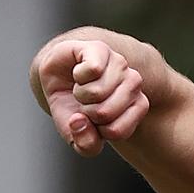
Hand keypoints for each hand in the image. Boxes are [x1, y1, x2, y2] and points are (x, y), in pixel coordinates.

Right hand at [32, 39, 149, 156]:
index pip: (118, 131)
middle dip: (87, 111)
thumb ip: (85, 144)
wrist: (57, 77)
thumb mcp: (77, 134)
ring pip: (99, 92)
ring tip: (81, 87)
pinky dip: (79, 75)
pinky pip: (94, 69)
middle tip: (85, 102)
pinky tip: (79, 73)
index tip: (94, 121)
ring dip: (81, 93)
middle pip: (107, 112)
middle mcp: (133, 82)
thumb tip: (79, 122)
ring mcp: (119, 63)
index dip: (97, 131)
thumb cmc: (74, 106)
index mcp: (136, 104)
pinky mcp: (101, 49)